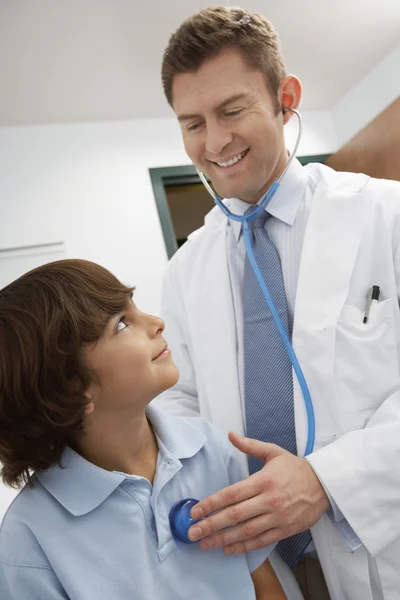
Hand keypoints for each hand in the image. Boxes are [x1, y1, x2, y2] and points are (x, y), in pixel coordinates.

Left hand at [188, 432, 330, 553]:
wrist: (324, 485)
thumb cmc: (295, 468)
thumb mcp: (273, 452)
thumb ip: (249, 445)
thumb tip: (230, 435)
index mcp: (263, 480)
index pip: (232, 494)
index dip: (211, 503)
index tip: (195, 510)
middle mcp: (269, 500)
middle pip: (235, 515)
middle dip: (211, 524)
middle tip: (192, 532)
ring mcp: (277, 517)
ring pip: (246, 531)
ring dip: (223, 539)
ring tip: (205, 543)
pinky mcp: (284, 530)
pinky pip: (261, 542)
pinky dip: (243, 547)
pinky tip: (228, 548)